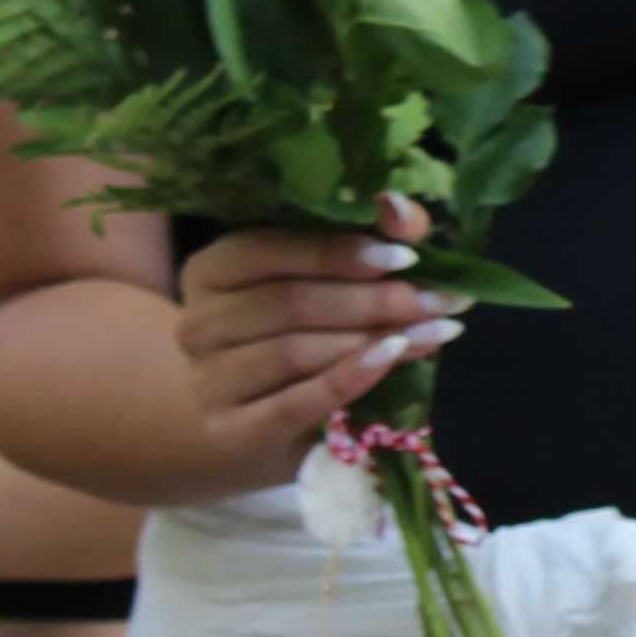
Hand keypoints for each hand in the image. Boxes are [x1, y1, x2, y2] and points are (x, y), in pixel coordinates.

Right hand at [174, 199, 457, 464]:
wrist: (254, 423)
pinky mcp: (229, 430)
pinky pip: (293, 403)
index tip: (405, 257)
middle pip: (290, 303)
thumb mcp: (326, 280)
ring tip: (433, 332)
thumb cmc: (298, 336)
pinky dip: (348, 380)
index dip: (337, 251)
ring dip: (372, 340)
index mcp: (212, 269)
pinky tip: (390, 360)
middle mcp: (198, 322)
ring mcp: (208, 380)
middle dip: (373, 300)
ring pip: (295, 351)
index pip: (267, 249)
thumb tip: (396, 206)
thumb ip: (367, 237)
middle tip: (437, 300)